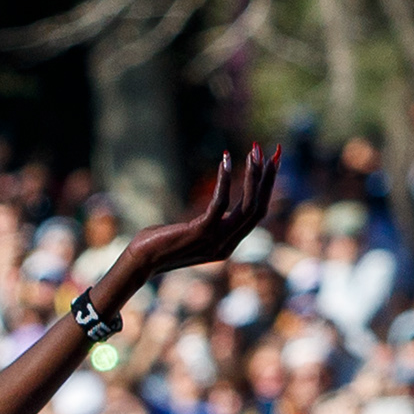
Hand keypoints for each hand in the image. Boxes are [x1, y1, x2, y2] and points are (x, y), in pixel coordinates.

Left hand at [127, 146, 280, 272]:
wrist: (139, 261)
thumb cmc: (160, 243)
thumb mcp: (193, 232)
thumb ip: (210, 222)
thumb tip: (220, 203)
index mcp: (228, 244)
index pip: (257, 214)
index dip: (268, 189)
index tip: (272, 163)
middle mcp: (227, 245)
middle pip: (258, 209)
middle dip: (268, 179)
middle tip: (274, 152)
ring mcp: (215, 240)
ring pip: (246, 206)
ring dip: (253, 176)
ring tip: (254, 152)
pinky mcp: (200, 232)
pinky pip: (221, 203)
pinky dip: (225, 180)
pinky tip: (225, 160)